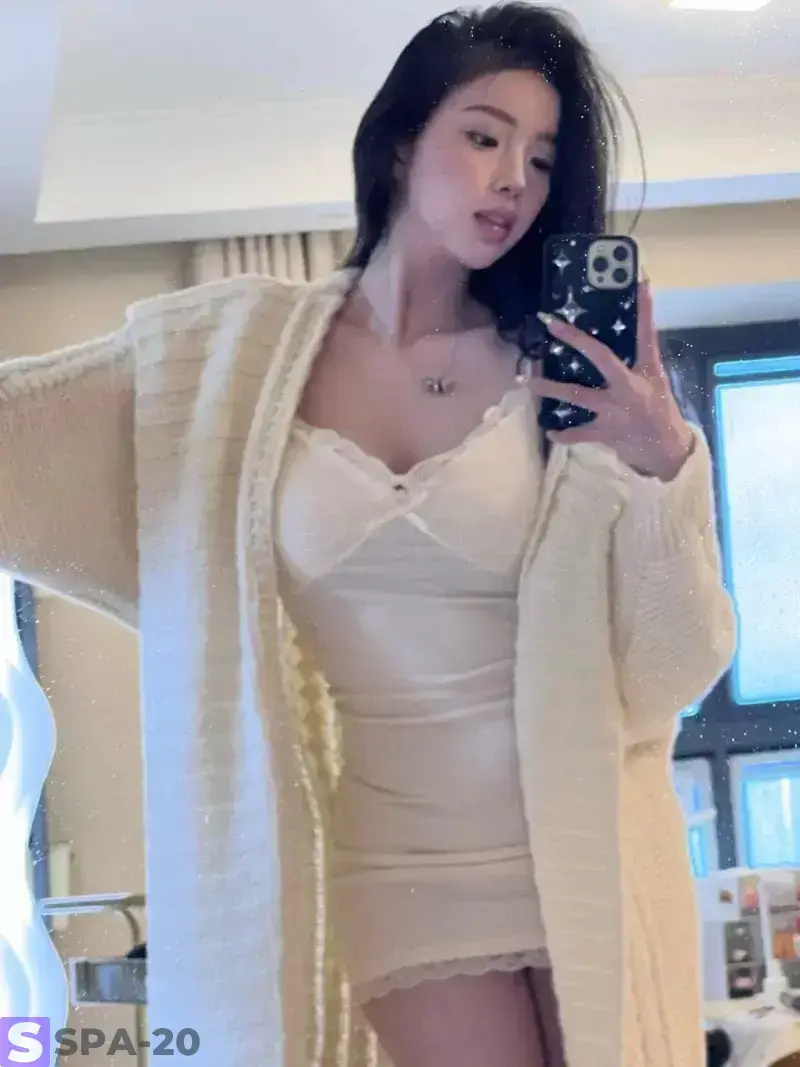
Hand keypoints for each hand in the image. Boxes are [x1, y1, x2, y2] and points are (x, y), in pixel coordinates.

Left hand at [530, 280, 694, 481]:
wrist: (666, 450)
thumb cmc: (660, 409)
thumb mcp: (655, 381)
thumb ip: (639, 360)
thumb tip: (625, 332)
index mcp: (646, 371)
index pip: (647, 334)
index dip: (645, 308)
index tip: (641, 281)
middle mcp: (629, 387)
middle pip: (601, 358)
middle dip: (576, 340)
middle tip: (551, 324)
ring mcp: (614, 410)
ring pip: (577, 395)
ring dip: (551, 388)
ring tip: (528, 381)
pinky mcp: (605, 432)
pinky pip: (578, 433)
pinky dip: (563, 433)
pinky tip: (549, 429)